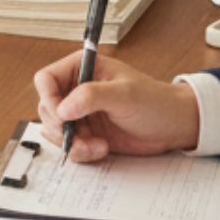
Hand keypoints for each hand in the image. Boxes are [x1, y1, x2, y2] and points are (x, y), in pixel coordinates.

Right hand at [34, 52, 201, 162]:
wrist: (173, 126)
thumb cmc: (155, 101)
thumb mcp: (124, 94)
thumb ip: (91, 96)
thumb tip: (63, 107)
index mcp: (83, 68)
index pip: (47, 80)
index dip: (49, 99)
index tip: (62, 117)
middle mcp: (77, 89)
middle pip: (47, 107)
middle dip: (59, 126)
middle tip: (76, 136)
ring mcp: (80, 112)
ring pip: (54, 129)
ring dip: (70, 142)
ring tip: (93, 146)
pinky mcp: (86, 132)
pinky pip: (68, 144)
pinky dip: (80, 151)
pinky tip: (100, 148)